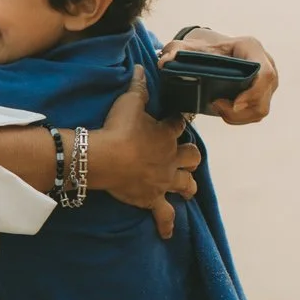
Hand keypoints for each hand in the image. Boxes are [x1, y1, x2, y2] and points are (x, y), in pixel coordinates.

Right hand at [93, 68, 200, 239]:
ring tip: (186, 188)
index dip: (178, 122)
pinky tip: (168, 233)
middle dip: (190, 156)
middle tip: (183, 155)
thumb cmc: (118, 128)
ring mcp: (164, 181)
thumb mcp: (129, 102)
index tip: (175, 120)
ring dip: (187, 186)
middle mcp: (172, 159)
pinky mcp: (152, 199)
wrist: (106, 157)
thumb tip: (141, 67)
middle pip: (193, 157)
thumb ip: (137, 86)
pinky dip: (166, 224)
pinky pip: (164, 215)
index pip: (180, 125)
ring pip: (186, 185)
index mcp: (167, 134)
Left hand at [160, 27, 278, 123]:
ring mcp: (267, 81)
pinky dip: (238, 117)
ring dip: (238, 116)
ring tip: (217, 107)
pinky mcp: (263, 93)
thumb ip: (174, 50)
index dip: (254, 92)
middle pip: (263, 97)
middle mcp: (266, 63)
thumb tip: (164, 62)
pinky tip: (222, 110)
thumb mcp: (186, 47)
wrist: (210, 51)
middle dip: (239, 110)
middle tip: (215, 106)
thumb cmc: (201, 48)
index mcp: (251, 48)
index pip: (265, 74)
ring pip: (260, 109)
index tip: (234, 104)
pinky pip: (256, 113)